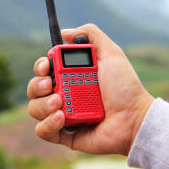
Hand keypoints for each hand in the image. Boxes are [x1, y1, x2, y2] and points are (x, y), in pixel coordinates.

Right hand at [26, 23, 153, 155]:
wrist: (134, 117)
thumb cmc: (125, 87)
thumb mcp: (111, 53)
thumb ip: (91, 36)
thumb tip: (65, 32)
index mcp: (70, 76)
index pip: (44, 70)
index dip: (40, 66)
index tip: (47, 66)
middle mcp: (64, 95)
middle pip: (34, 88)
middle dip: (37, 85)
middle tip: (50, 85)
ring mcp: (63, 116)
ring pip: (34, 109)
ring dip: (42, 105)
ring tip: (60, 103)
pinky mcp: (65, 135)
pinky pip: (43, 131)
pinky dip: (47, 124)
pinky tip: (61, 118)